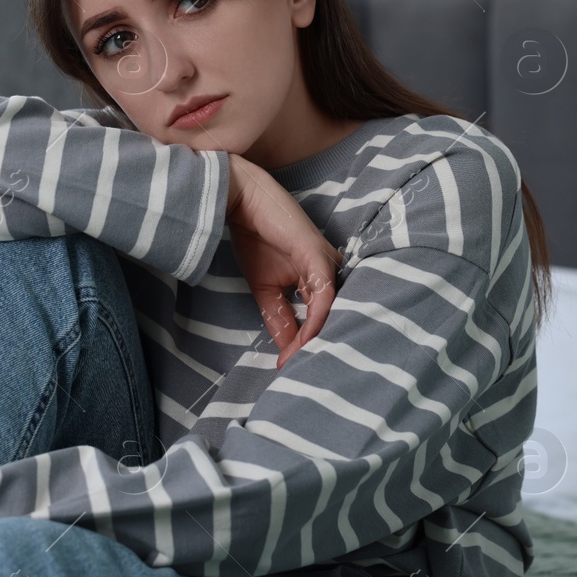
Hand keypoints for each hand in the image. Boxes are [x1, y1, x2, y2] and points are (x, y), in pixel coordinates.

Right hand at [226, 153, 342, 367]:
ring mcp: (327, 262)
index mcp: (320, 278)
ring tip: (301, 363)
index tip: (290, 369)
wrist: (240, 201)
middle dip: (320, 347)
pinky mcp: (318, 256)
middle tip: (302, 374)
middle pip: (335, 316)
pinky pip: (324, 294)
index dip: (309, 345)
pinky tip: (307, 339)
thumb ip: (279, 317)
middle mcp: (331, 271)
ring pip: (333, 310)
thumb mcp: (266, 289)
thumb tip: (287, 349)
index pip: (323, 319)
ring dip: (318, 340)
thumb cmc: (255, 237)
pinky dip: (317, 319)